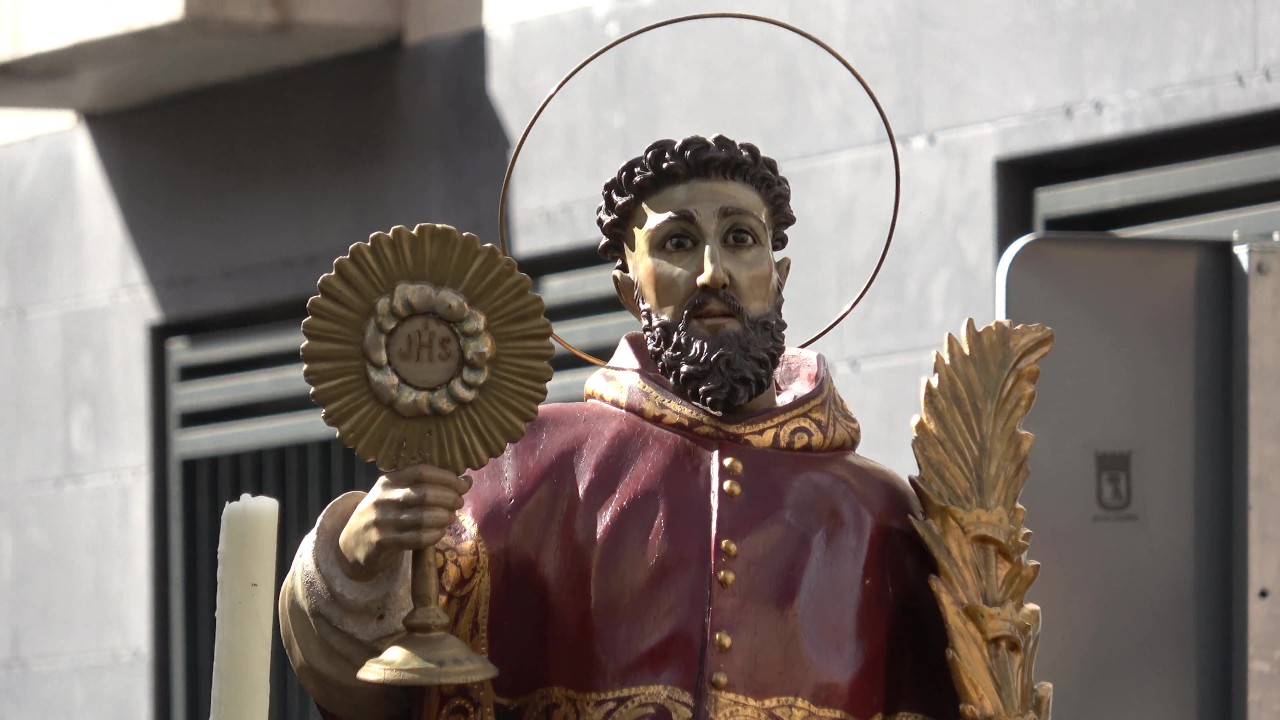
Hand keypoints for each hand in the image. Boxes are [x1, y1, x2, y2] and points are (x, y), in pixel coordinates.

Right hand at [337, 464, 471, 580]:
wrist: (353, 543)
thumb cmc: (385, 514)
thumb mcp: (399, 495)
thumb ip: (429, 486)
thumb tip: (468, 481)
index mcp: (389, 481)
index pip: (422, 472)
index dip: (446, 477)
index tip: (463, 485)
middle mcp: (383, 498)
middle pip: (424, 494)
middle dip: (448, 498)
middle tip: (459, 503)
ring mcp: (381, 520)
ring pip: (422, 517)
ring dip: (443, 518)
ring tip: (450, 518)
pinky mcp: (382, 541)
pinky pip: (415, 538)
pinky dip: (433, 535)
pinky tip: (440, 533)